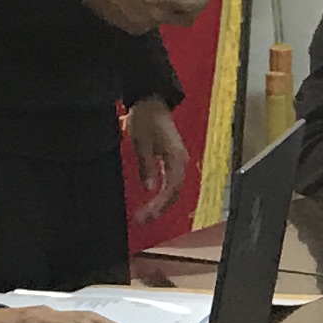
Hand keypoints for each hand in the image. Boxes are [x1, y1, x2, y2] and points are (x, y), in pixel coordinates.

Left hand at [127, 99, 191, 214]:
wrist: (151, 102)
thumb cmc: (146, 119)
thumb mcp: (141, 142)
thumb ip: (147, 166)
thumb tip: (149, 187)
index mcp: (176, 158)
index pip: (172, 188)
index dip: (159, 204)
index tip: (145, 215)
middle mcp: (181, 161)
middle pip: (174, 192)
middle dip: (159, 209)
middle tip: (141, 221)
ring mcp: (178, 161)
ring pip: (173, 189)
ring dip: (160, 204)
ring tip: (145, 216)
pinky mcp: (172, 160)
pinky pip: (170, 182)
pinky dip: (161, 195)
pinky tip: (151, 203)